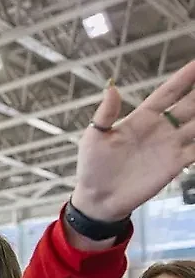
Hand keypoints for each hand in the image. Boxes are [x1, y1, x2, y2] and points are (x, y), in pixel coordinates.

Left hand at [72, 62, 194, 221]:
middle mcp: (160, 128)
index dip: (184, 78)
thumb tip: (111, 88)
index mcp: (142, 118)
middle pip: (190, 104)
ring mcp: (170, 145)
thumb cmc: (92, 167)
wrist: (98, 199)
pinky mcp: (175, 164)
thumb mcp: (93, 138)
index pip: (168, 93)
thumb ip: (105, 114)